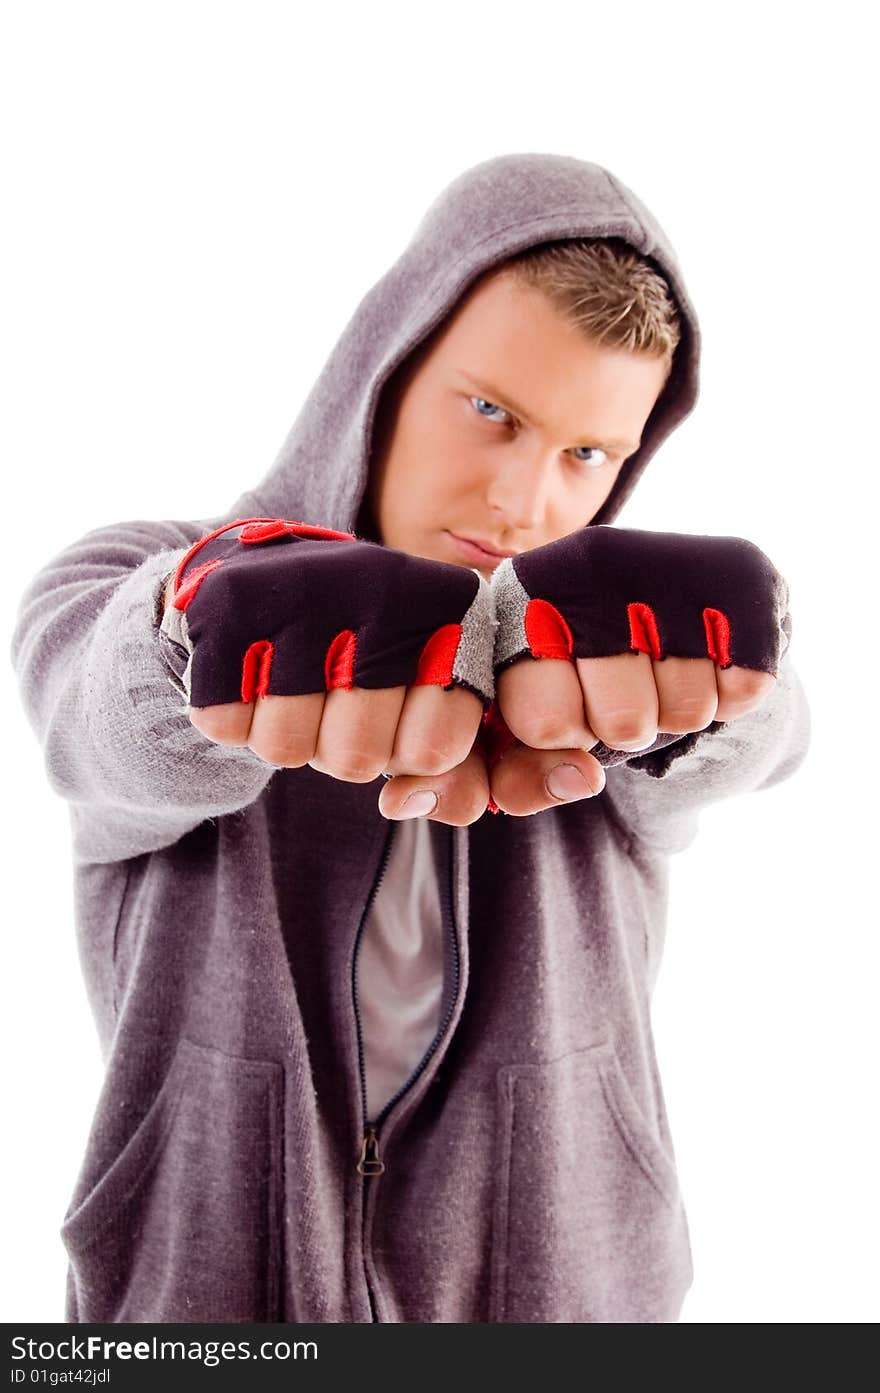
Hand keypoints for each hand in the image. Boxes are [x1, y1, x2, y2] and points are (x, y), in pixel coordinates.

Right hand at [162, 518, 495, 826]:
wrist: (274, 573)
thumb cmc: (373, 660)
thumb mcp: (437, 710)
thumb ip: (459, 782)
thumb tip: (403, 805)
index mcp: (453, 612)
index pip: (433, 750)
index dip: (406, 753)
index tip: (400, 715)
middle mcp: (385, 591)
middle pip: (357, 757)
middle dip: (344, 748)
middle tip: (340, 701)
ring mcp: (306, 591)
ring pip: (285, 747)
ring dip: (287, 735)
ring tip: (297, 685)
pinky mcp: (233, 603)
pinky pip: (225, 724)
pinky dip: (234, 717)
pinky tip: (253, 674)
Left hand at [486, 525, 788, 815]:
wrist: (658, 586)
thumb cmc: (574, 664)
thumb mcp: (529, 710)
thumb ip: (524, 775)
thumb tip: (581, 781)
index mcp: (525, 598)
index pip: (544, 722)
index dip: (565, 734)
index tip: (567, 707)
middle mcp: (593, 568)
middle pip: (624, 725)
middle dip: (623, 729)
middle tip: (619, 692)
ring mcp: (668, 566)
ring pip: (688, 711)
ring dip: (677, 711)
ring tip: (660, 669)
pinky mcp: (740, 573)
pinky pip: (745, 687)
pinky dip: (730, 693)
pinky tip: (705, 658)